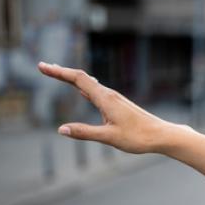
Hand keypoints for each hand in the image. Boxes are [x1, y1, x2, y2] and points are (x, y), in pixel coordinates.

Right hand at [37, 62, 182, 153]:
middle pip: (82, 78)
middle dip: (61, 72)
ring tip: (58, 74)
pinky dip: (84, 87)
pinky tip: (83, 91)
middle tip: (43, 67)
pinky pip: (97, 92)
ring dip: (72, 79)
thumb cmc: (139, 137)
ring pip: (90, 84)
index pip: (77, 80)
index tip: (42, 66)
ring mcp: (115, 99)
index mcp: (105, 99)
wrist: (162, 135)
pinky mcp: (119, 105)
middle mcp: (109, 95)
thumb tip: (61, 129)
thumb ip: (85, 133)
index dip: (59, 72)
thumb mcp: (109, 137)